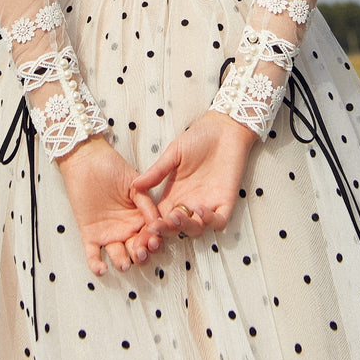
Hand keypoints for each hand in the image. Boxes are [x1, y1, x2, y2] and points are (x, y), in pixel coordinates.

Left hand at [57, 136, 159, 276]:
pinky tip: (102, 269)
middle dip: (141, 255)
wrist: (86, 160)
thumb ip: (146, 202)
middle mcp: (126, 228)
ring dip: (122, 262)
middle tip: (140, 253)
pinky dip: (96, 265)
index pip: (150, 234)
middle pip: (137, 249)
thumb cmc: (112, 167)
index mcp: (139, 216)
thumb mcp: (134, 183)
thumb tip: (158, 222)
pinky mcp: (90, 234)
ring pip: (118, 255)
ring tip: (125, 263)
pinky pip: (93, 255)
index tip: (155, 242)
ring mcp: (108, 233)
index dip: (154, 240)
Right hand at [128, 111, 256, 250]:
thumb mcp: (173, 154)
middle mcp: (189, 203)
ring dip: (186, 227)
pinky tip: (200, 210)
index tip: (144, 227)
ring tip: (176, 217)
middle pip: (176, 228)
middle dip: (166, 231)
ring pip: (196, 229)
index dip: (153, 226)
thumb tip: (133, 185)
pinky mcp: (225, 202)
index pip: (160, 217)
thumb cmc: (198, 138)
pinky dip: (210, 221)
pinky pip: (219, 221)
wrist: (223, 128)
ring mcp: (208, 205)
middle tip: (158, 227)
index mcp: (174, 195)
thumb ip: (156, 172)